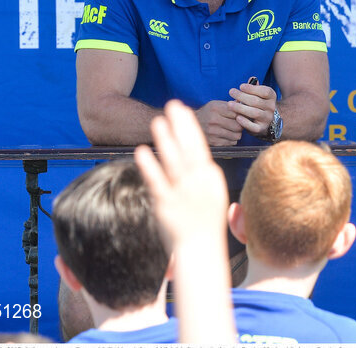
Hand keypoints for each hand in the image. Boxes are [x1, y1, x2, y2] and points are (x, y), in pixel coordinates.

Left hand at [134, 100, 229, 242]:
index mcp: (212, 178)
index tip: (184, 111)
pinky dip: (149, 165)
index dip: (191, 127)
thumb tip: (200, 161)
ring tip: (157, 121)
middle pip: (189, 147)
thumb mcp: (214, 197)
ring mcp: (183, 192)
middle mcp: (199, 182)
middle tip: (173, 104)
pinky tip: (142, 151)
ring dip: (165, 139)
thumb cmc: (206, 226)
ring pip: (173, 160)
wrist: (200, 252)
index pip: (201, 146)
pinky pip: (157, 180)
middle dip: (181, 124)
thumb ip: (204, 178)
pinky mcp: (166, 204)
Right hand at [195, 100, 241, 145]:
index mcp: (216, 108)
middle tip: (239, 124)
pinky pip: (231, 143)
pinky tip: (228, 135)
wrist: (193, 124)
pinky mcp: (213, 142)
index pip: (237, 114)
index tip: (241, 117)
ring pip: (236, 136)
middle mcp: (214, 120)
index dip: (242, 116)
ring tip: (233, 130)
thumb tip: (245, 104)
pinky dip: (232, 140)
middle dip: (241, 126)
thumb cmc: (208, 112)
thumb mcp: (217, 104)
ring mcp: (213, 132)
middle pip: (238, 126)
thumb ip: (231, 105)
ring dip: (237, 133)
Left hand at [227, 81, 276, 138]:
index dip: (252, 88)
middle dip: (242, 96)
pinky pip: (253, 126)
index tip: (241, 86)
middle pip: (256, 101)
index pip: (264, 91)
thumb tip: (252, 78)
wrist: (266, 121)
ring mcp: (267, 119)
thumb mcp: (258, 94)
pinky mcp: (261, 129)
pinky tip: (237, 117)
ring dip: (240, 108)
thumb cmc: (258, 104)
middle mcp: (271, 108)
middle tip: (231, 92)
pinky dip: (245, 122)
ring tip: (229, 104)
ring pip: (254, 113)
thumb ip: (254, 87)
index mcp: (271, 97)